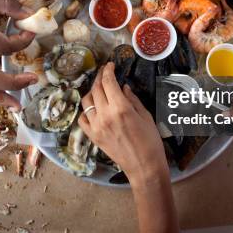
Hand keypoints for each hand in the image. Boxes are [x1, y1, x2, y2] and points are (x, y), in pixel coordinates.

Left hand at [78, 63, 168, 185]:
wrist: (143, 166)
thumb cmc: (150, 141)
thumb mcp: (146, 116)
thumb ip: (132, 99)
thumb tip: (123, 87)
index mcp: (120, 108)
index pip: (108, 82)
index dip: (108, 71)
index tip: (110, 65)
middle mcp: (105, 115)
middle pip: (96, 89)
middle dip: (100, 78)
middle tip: (104, 73)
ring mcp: (96, 126)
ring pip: (86, 101)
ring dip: (91, 92)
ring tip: (98, 89)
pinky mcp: (93, 136)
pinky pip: (82, 119)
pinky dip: (85, 111)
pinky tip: (93, 108)